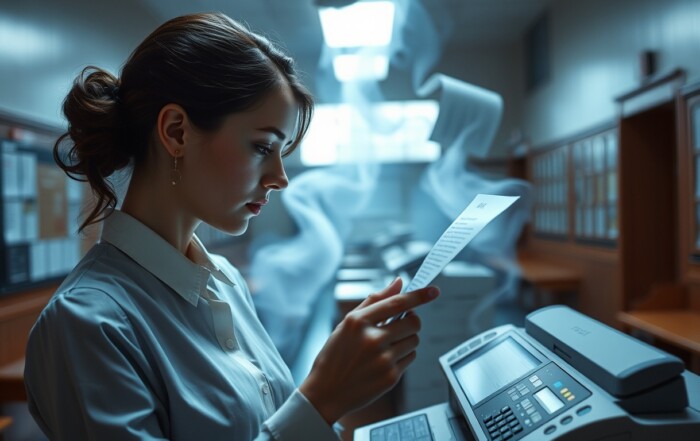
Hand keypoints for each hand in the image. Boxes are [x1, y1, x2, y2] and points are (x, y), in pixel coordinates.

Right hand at [299, 277, 439, 423]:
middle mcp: (372, 340)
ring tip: (388, 344)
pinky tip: (385, 359)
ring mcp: (383, 360)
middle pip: (413, 322)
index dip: (419, 295)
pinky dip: (403, 355)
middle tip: (400, 323)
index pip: (398, 303)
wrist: (326, 392)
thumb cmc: (336, 355)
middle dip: (411, 320)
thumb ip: (375, 301)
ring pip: (414, 340)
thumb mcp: (347, 324)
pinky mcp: (391, 377)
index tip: (434, 290)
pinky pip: (411, 358)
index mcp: (358, 322)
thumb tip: (398, 282)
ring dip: (407, 339)